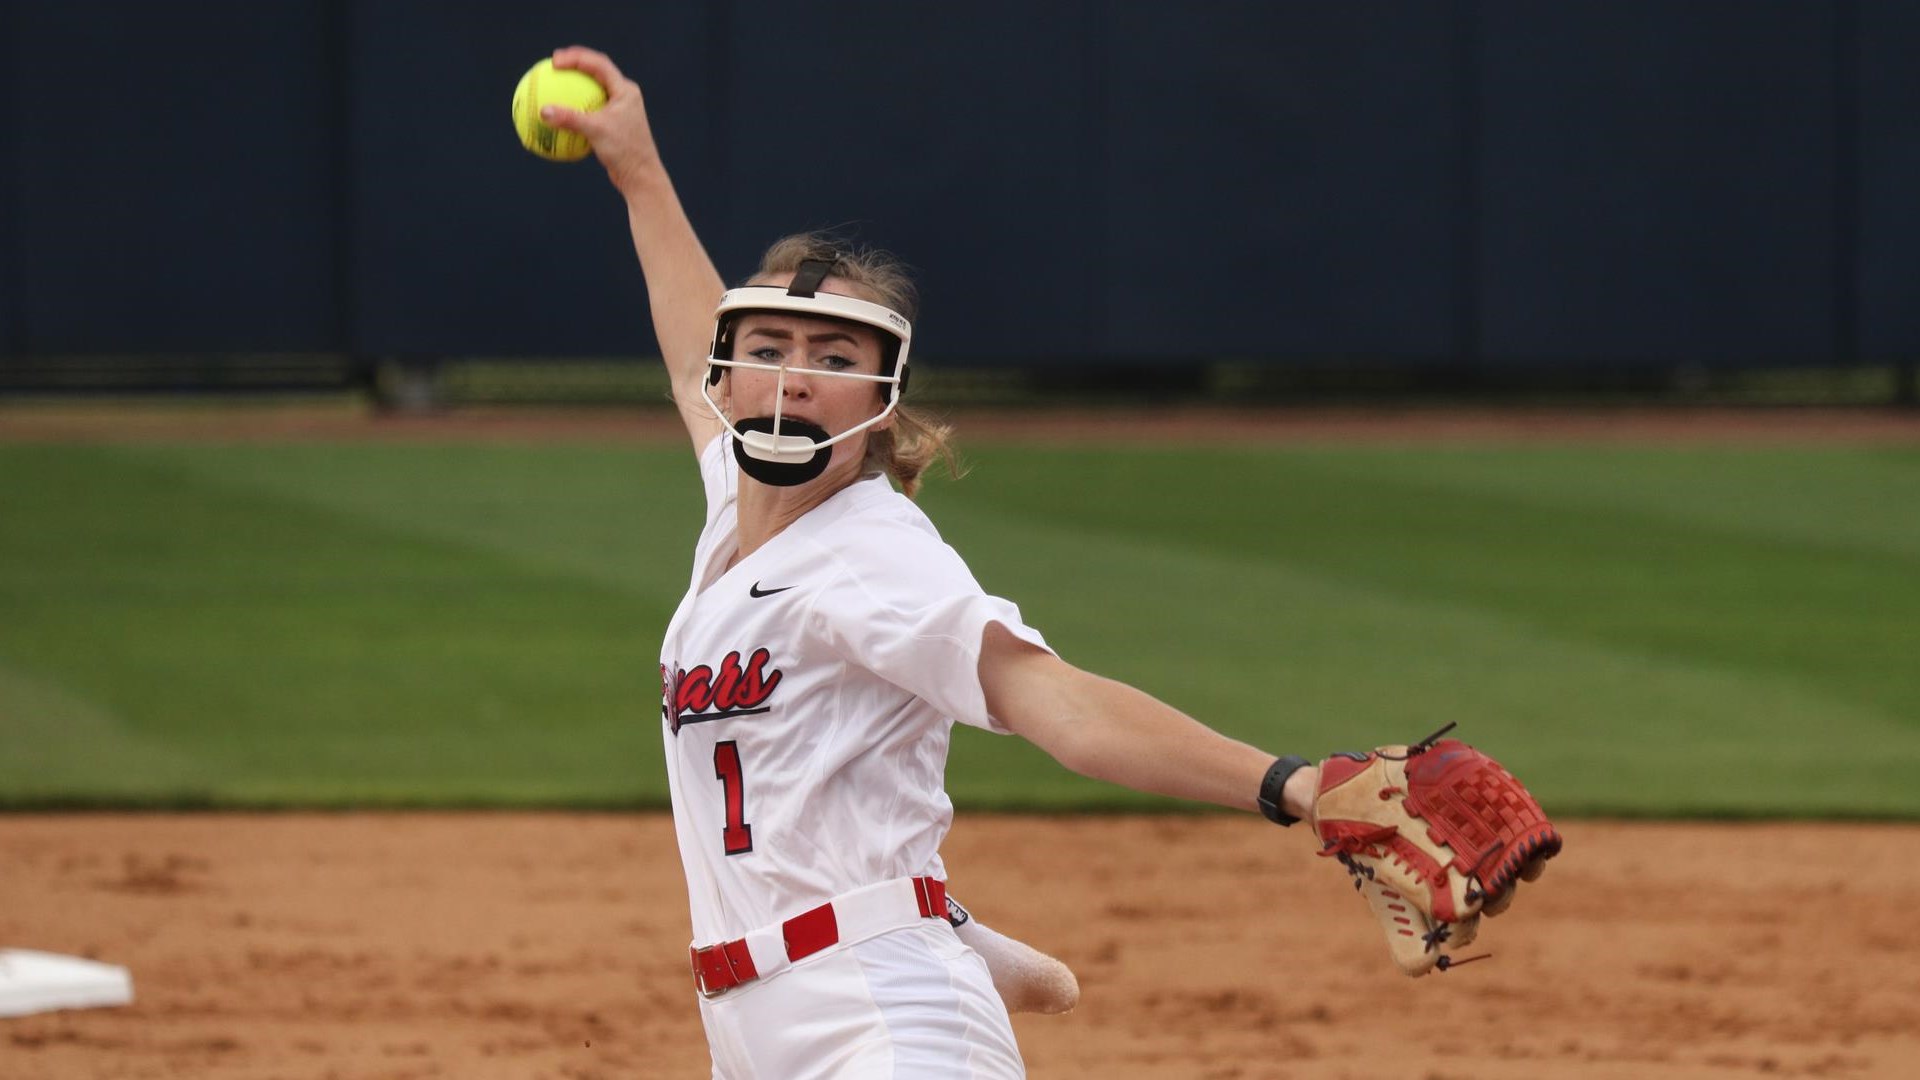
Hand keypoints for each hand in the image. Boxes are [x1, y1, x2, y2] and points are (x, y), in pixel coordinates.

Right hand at [545, 46, 661, 196]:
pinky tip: (556, 116)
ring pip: (592, 91)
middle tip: (552, 64)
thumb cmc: (624, 151)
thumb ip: (569, 119)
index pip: (599, 64)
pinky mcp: (612, 125)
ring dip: (574, 87)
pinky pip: (589, 112)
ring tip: (553, 85)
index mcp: (625, 91)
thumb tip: (542, 111)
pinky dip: (573, 111)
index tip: (554, 60)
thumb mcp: (596, 132)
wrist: (640, 177)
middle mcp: (623, 97)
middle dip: (575, 65)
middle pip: (596, 72)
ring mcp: (618, 111)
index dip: (576, 57)